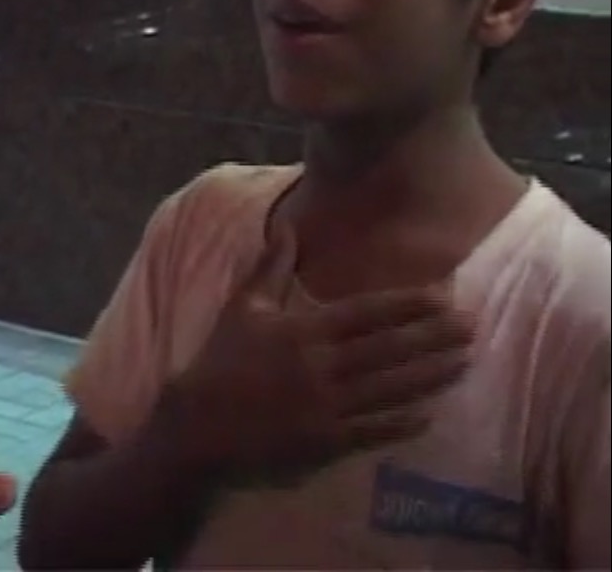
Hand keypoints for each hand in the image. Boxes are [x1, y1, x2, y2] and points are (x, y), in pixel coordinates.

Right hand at [175, 225, 473, 484]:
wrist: (197, 426)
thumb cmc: (220, 362)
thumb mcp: (242, 307)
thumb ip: (270, 268)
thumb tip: (287, 226)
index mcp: (302, 331)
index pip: (365, 313)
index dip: (407, 305)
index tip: (443, 295)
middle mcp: (320, 367)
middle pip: (389, 349)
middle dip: (434, 337)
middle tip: (473, 326)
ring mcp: (326, 407)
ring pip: (390, 389)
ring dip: (431, 375)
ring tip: (466, 362)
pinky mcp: (325, 443)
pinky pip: (373, 431)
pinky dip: (403, 423)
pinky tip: (431, 414)